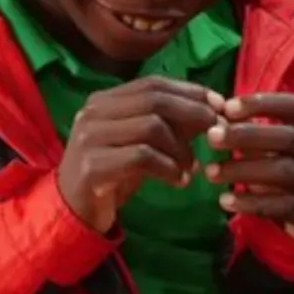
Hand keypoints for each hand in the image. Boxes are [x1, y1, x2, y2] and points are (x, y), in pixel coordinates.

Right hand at [57, 78, 223, 233]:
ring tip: (191, 168)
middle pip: (154, 100)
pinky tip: (179, 181)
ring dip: (181, 148)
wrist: (75, 210)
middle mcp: (93, 112)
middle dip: (193, 113)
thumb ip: (167, 125)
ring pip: (151, 127)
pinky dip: (169, 168)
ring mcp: (90, 138)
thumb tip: (211, 110)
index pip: (153, 83)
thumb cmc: (112, 174)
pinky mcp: (93, 166)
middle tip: (216, 132)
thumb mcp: (141, 143)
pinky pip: (142, 157)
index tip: (219, 104)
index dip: (190, 91)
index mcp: (104, 100)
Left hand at [205, 93, 293, 242]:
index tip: (227, 108)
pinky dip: (251, 202)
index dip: (262, 103)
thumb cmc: (290, 175)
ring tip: (211, 172)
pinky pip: (282, 205)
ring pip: (284, 171)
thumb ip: (254, 134)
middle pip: (288, 137)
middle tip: (211, 137)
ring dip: (243, 170)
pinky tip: (226, 200)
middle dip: (246, 135)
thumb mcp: (277, 151)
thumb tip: (217, 121)